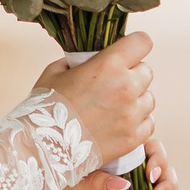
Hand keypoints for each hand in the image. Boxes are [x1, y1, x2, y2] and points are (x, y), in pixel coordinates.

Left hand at [39, 137, 177, 189]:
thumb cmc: (45, 187)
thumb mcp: (66, 179)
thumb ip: (93, 181)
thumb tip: (124, 186)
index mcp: (113, 156)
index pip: (147, 150)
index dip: (156, 159)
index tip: (150, 174)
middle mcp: (122, 176)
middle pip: (159, 174)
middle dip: (167, 184)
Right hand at [40, 33, 154, 165]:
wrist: (41, 147)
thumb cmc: (44, 107)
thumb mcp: (55, 72)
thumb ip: (79, 61)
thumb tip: (90, 59)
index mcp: (108, 65)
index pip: (142, 42)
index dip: (135, 46)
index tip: (127, 52)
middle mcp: (126, 88)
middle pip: (147, 71)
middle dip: (133, 74)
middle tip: (112, 84)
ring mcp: (132, 115)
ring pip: (149, 98)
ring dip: (136, 100)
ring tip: (113, 108)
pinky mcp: (133, 138)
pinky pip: (148, 123)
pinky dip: (136, 122)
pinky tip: (117, 124)